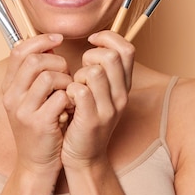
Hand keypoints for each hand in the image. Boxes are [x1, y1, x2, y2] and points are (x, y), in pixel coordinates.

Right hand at [1, 33, 72, 175]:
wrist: (36, 163)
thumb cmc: (40, 126)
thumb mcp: (30, 98)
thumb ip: (36, 74)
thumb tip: (50, 44)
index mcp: (9, 86)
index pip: (19, 50)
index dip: (41, 40)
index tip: (58, 39)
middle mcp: (12, 96)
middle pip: (34, 60)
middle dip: (58, 62)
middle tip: (66, 74)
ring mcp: (23, 111)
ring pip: (48, 76)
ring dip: (66, 80)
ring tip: (69, 92)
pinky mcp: (39, 124)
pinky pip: (60, 97)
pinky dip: (70, 98)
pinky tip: (71, 106)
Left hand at [61, 30, 134, 168]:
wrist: (84, 156)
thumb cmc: (85, 118)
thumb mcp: (100, 92)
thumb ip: (101, 69)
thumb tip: (96, 40)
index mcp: (124, 85)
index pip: (127, 49)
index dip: (109, 38)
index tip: (92, 41)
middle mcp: (121, 95)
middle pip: (111, 57)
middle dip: (90, 56)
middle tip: (81, 71)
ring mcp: (108, 108)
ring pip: (94, 72)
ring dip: (78, 75)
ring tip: (74, 87)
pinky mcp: (92, 120)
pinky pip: (80, 91)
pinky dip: (69, 90)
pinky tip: (67, 100)